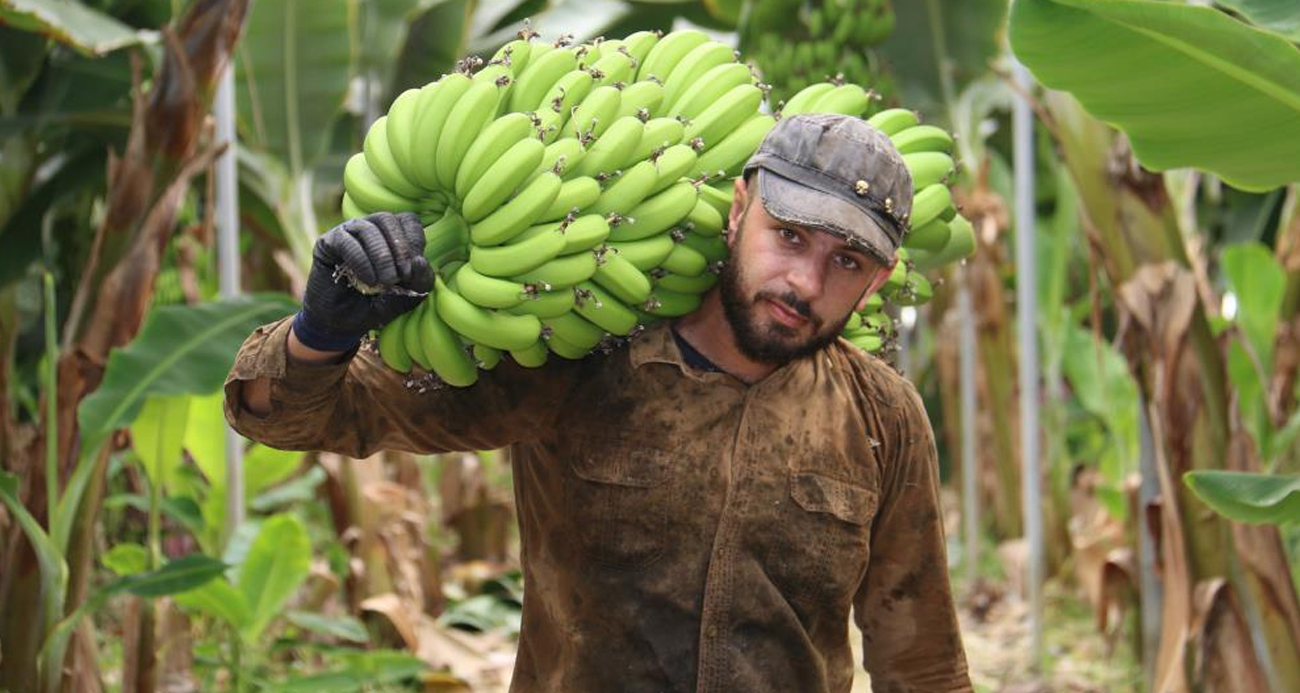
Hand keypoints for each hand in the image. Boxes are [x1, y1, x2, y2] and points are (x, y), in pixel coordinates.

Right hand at [293, 212, 433, 350]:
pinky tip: (368, 280)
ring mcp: (346, 233)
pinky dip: (361, 260)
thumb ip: (419, 281)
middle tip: (402, 276)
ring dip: (381, 256)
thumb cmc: (376, 306)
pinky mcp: (327, 244)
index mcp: (390, 235)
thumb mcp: (406, 297)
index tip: (414, 268)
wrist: (343, 325)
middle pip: (387, 219)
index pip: (408, 220)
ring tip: (385, 281)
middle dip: (400, 248)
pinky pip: (345, 241)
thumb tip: (420, 261)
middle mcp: (368, 228)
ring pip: (367, 228)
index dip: (414, 241)